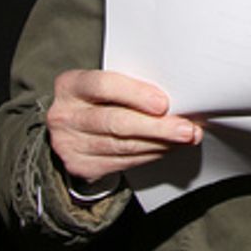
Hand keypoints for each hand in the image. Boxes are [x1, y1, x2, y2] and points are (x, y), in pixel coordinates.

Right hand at [46, 69, 200, 185]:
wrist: (70, 128)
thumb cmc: (97, 99)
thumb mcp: (105, 84)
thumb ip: (132, 85)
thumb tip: (178, 96)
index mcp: (70, 85)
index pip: (103, 86)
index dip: (135, 94)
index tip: (163, 103)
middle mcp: (65, 116)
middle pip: (115, 122)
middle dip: (156, 127)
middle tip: (185, 129)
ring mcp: (69, 144)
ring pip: (122, 146)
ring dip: (159, 143)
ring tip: (184, 138)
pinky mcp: (81, 166)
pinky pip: (122, 162)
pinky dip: (150, 155)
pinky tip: (166, 148)